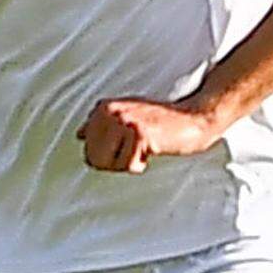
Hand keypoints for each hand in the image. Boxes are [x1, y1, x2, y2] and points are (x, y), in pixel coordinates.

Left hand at [83, 96, 225, 173]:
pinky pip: (129, 165)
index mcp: (104, 107)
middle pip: (95, 158)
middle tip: (135, 150)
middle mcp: (111, 112)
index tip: (125, 148)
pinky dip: (141, 164)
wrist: (193, 119)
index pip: (86, 147)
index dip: (106, 156)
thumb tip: (79, 135)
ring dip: (129, 162)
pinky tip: (152, 150)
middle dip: (114, 162)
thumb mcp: (127, 114)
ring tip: (145, 147)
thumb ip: (101, 123)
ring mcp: (125, 122)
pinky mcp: (140, 135)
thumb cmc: (162, 120)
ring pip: (111, 164)